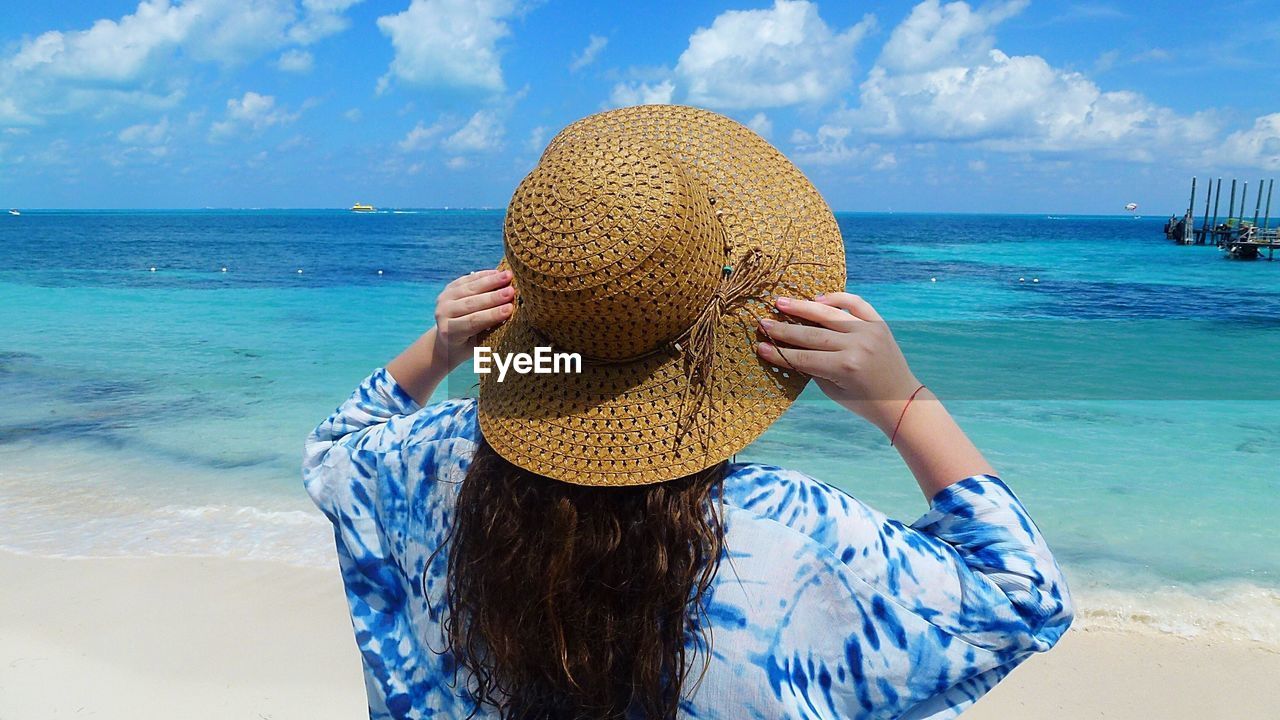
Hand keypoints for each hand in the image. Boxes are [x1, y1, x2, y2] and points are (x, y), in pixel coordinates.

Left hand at [430, 269, 515, 371]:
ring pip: (470, 288)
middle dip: (494, 297)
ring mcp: (444, 299)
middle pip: (471, 303)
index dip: (492, 314)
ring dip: (491, 281)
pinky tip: (498, 272)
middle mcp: (443, 314)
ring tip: (509, 276)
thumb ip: (489, 334)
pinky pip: (467, 279)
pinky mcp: (448, 288)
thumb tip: (511, 321)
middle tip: (511, 291)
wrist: (446, 340)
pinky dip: (483, 275)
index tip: (510, 308)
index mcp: (449, 332)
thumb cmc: (467, 346)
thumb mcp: (476, 347)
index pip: (473, 321)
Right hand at [756, 292, 920, 433]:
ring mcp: (869, 331)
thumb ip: (813, 368)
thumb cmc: (863, 401)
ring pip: (829, 314)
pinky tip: (818, 299)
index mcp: (845, 368)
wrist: (901, 399)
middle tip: (763, 322)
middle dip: (784, 328)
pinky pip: (856, 303)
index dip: (780, 352)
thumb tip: (789, 347)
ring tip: (780, 302)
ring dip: (802, 307)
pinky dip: (837, 298)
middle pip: (812, 334)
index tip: (759, 345)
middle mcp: (857, 346)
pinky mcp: (879, 323)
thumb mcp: (832, 390)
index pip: (804, 357)